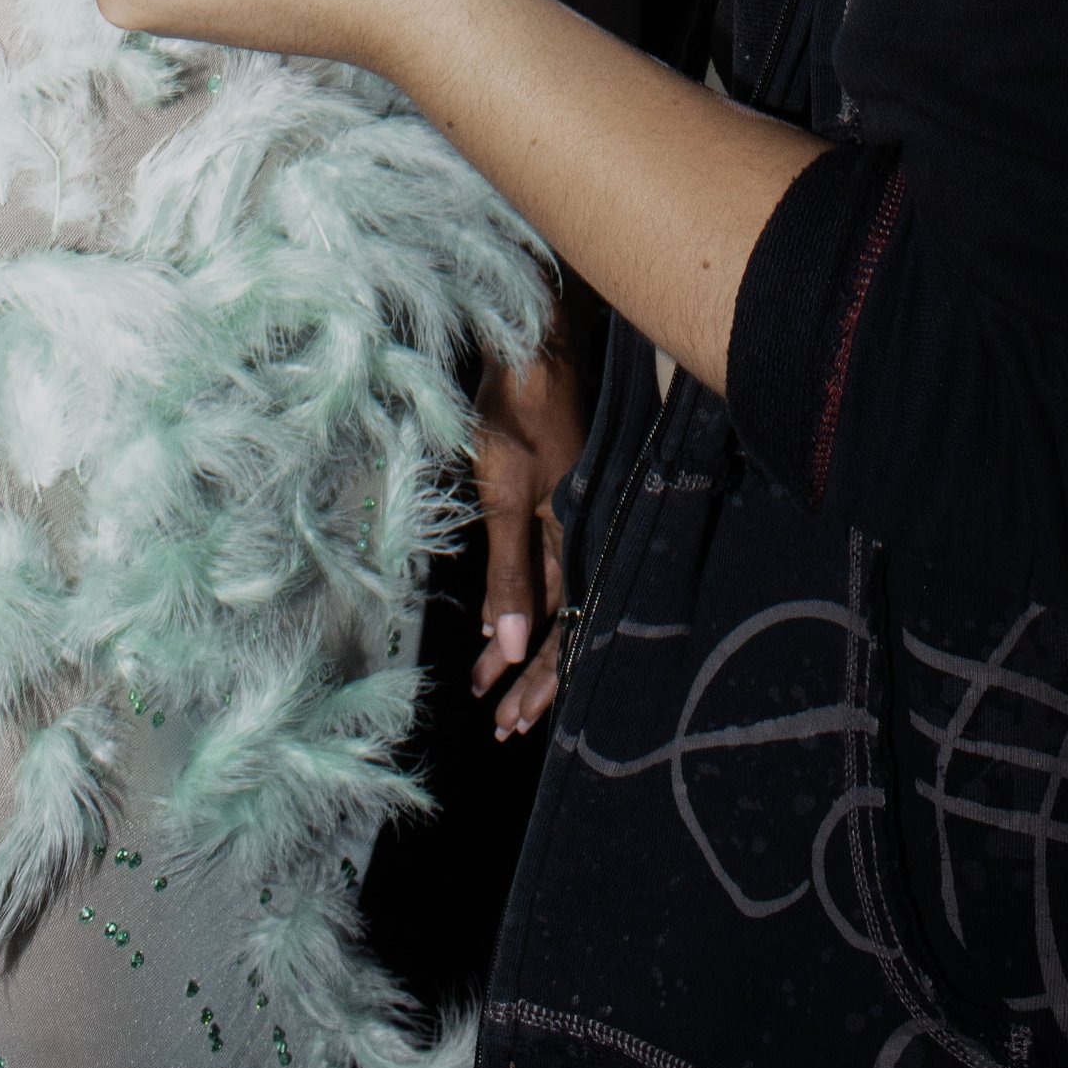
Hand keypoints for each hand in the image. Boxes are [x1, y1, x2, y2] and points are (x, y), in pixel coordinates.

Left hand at [470, 325, 586, 740]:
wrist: (529, 347)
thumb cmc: (517, 417)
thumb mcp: (506, 497)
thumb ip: (510, 572)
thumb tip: (512, 647)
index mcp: (576, 542)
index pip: (564, 631)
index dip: (538, 678)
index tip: (510, 718)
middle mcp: (577, 535)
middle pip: (558, 622)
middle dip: (528, 674)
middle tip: (500, 720)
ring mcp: (565, 515)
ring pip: (548, 597)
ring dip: (519, 639)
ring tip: (490, 682)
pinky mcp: (550, 496)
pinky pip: (540, 565)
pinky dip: (518, 598)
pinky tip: (496, 618)